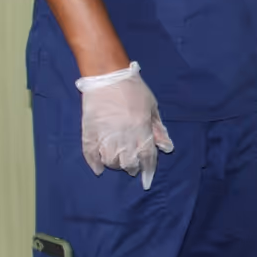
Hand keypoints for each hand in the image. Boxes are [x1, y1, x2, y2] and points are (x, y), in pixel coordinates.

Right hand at [76, 62, 174, 189]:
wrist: (107, 75)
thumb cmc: (134, 89)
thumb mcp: (152, 106)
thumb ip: (158, 129)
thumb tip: (166, 148)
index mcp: (141, 129)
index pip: (147, 157)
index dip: (147, 171)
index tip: (146, 182)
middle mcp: (124, 136)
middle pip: (128, 162)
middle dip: (132, 167)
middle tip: (132, 165)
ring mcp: (105, 134)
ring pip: (111, 161)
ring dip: (115, 165)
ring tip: (118, 161)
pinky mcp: (89, 132)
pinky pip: (90, 154)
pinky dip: (94, 164)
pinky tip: (98, 169)